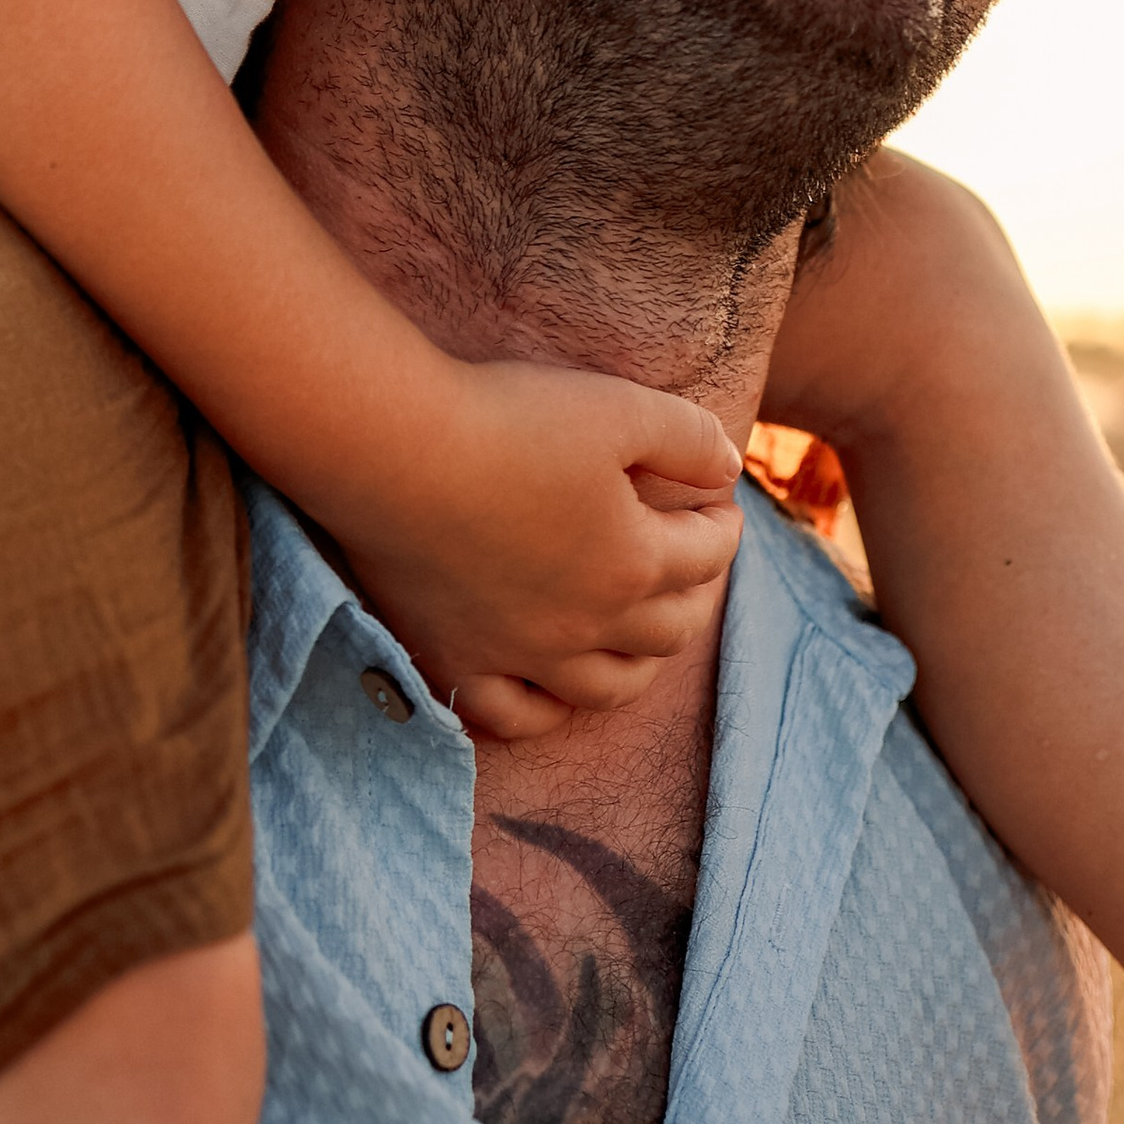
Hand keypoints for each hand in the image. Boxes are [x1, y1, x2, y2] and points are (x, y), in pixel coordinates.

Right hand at [325, 357, 743, 741]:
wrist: (395, 452)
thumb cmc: (508, 419)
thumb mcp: (619, 407)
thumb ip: (688, 437)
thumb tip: (728, 466)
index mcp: (634, 562)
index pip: (707, 556)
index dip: (723, 525)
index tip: (718, 500)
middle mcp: (587, 624)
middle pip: (668, 630)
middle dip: (694, 595)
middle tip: (691, 564)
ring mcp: (521, 654)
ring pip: (605, 688)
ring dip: (639, 663)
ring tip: (642, 635)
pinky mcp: (458, 662)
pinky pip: (515, 717)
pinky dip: (545, 711)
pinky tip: (551, 691)